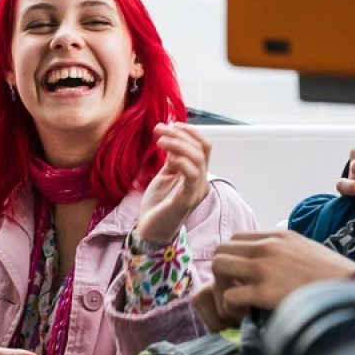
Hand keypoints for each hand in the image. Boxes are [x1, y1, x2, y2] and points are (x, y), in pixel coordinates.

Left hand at [134, 123, 211, 245]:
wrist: (150, 230)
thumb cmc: (158, 204)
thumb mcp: (165, 176)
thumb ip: (173, 160)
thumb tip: (173, 139)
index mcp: (198, 175)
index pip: (204, 147)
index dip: (190, 132)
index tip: (170, 124)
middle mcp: (201, 182)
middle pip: (203, 149)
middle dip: (181, 133)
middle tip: (160, 128)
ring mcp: (196, 191)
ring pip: (198, 159)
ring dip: (178, 143)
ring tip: (159, 139)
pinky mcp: (186, 200)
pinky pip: (191, 175)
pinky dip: (181, 160)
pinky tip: (167, 156)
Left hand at [209, 230, 354, 312]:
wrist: (354, 288)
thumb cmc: (334, 276)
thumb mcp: (308, 250)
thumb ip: (285, 251)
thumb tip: (272, 261)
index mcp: (278, 235)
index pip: (236, 239)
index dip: (233, 259)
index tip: (241, 277)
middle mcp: (268, 247)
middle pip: (221, 250)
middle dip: (222, 272)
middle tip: (234, 290)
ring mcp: (265, 268)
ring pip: (218, 267)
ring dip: (221, 287)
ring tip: (237, 303)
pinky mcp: (265, 291)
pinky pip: (229, 296)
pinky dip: (229, 307)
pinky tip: (243, 314)